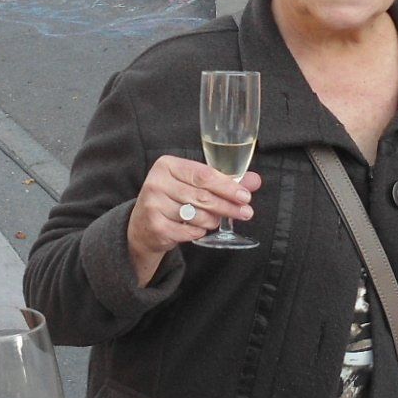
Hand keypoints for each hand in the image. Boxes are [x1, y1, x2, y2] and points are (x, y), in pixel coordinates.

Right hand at [127, 155, 262, 284]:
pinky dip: (199, 232)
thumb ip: (224, 181)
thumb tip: (254, 181)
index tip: (245, 196)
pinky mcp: (155, 225)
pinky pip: (188, 232)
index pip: (204, 175)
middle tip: (245, 213)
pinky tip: (199, 230)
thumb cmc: (173, 200)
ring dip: (213, 220)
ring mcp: (153, 204)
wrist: (143, 226)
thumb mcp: (195, 185)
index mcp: (167, 165)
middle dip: (228, 206)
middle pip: (202, 196)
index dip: (228, 186)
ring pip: (197, 215)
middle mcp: (156, 182)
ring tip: (215, 220)